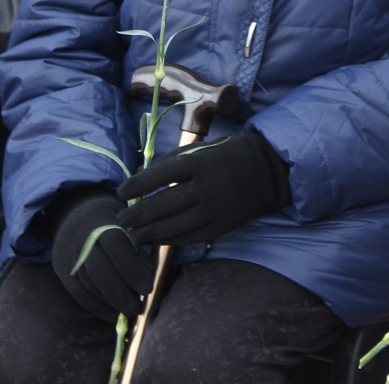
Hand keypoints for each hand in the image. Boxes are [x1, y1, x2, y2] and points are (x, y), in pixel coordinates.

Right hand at [49, 188, 153, 321]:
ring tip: (131, 311)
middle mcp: (81, 236)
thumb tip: (150, 271)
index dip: (132, 268)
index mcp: (101, 219)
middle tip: (139, 307)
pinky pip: (77, 292)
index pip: (115, 244)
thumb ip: (137, 243)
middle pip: (99, 269)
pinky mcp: (60, 267)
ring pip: (87, 283)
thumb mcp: (126, 220)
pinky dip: (96, 306)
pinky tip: (113, 314)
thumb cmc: (110, 218)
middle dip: (121, 292)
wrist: (75, 212)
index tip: (148, 287)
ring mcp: (67, 253)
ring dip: (110, 302)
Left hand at [116, 132, 290, 246]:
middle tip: (120, 221)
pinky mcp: (220, 227)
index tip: (121, 193)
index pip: (157, 176)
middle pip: (161, 205)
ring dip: (149, 232)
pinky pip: (189, 237)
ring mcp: (213, 209)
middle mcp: (204, 187)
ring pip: (173, 225)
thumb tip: (141, 175)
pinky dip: (170, 240)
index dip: (136, 186)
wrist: (268, 172)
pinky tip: (156, 240)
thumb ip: (173, 160)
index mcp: (198, 162)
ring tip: (133, 234)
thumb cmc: (230, 154)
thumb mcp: (203, 147)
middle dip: (137, 215)